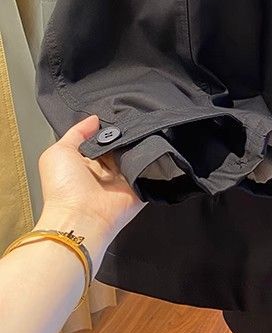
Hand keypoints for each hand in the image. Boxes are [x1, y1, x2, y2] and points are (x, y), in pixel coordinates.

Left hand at [34, 115, 145, 269]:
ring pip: (137, 154)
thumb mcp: (58, 152)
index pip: (102, 140)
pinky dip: (152, 160)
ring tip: (139, 135)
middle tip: (129, 124)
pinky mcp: (138, 188)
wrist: (81, 218)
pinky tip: (148, 150)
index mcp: (86, 163)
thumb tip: (95, 119)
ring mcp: (123, 181)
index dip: (108, 128)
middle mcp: (105, 172)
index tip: (116, 114)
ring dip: (138, 144)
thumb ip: (76, 133)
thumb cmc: (63, 189)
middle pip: (121, 145)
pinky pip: (151, 170)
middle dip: (126, 134)